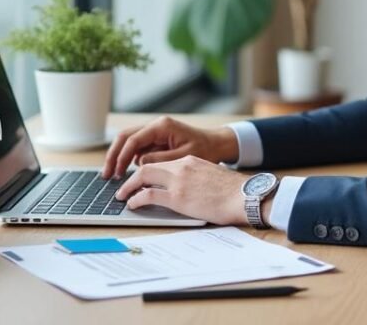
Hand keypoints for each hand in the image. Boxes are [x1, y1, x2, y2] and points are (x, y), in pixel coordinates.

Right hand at [101, 116, 238, 178]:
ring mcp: (155, 132)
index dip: (121, 157)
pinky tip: (126, 172)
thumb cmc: (206, 150)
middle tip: (106, 174)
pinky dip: (129, 158)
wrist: (217, 144)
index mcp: (161, 126)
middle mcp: (155, 126)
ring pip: (128, 141)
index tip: (116, 173)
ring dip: (119, 157)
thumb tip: (139, 163)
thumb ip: (161, 159)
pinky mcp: (156, 139)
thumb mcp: (184, 157)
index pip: (133, 140)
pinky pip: (137, 147)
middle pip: (125, 137)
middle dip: (113, 155)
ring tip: (113, 175)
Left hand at [115, 155, 262, 226]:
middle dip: (132, 177)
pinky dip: (136, 199)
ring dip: (129, 187)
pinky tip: (132, 205)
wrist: (245, 196)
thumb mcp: (211, 178)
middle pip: (147, 167)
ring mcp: (178, 181)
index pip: (161, 163)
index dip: (146, 171)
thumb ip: (196, 179)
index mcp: (190, 161)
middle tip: (123, 186)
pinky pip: (148, 195)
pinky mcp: (177, 197)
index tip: (139, 180)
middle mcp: (181, 166)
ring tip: (122, 196)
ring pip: (143, 177)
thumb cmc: (234, 192)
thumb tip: (188, 190)